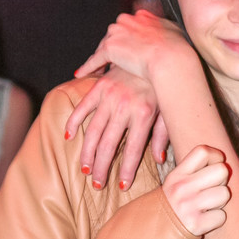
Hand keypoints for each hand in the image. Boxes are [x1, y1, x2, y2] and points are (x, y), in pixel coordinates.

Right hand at [65, 68, 168, 189]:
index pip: (133, 151)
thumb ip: (163, 135)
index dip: (126, 170)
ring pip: (94, 132)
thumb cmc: (162, 86)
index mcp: (144, 115)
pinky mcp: (99, 88)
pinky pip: (82, 108)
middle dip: (102, 168)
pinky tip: (69, 138)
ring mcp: (109, 97)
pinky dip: (74, 122)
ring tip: (84, 170)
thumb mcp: (168, 110)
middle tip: (97, 184)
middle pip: (109, 146)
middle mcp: (125, 108)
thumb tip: (158, 160)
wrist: (154, 52)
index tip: (121, 186)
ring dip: (87, 153)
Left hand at [75, 10, 193, 84]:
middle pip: (114, 35)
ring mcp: (117, 32)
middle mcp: (127, 20)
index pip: (129, 28)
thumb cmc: (178, 50)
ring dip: (101, 58)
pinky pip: (96, 59)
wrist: (170, 58)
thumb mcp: (176, 34)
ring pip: (104, 47)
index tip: (126, 50)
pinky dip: (88, 67)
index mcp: (142, 17)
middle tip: (111, 63)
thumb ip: (167, 32)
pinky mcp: (110, 47)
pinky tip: (82, 74)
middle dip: (113, 49)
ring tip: (97, 70)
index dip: (127, 41)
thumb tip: (168, 35)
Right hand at [162, 145, 230, 236]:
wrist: (144, 238)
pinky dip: (216, 221)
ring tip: (206, 208)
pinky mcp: (195, 225)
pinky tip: (204, 222)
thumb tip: (220, 162)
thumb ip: (191, 174)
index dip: (216, 158)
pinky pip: (221, 216)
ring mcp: (188, 206)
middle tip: (210, 192)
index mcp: (176, 175)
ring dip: (220, 203)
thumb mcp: (172, 187)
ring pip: (225, 193)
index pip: (203, 151)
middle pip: (221, 170)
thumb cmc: (167, 212)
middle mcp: (181, 188)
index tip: (213, 168)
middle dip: (221, 182)